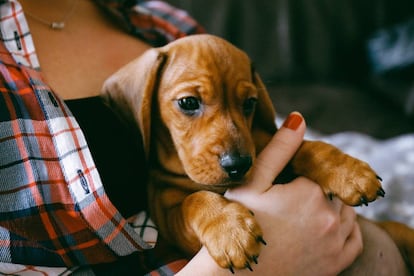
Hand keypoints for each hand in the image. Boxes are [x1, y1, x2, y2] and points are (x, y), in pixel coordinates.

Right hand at [178, 112, 361, 274]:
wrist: (238, 275)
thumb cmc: (239, 224)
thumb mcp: (253, 182)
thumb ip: (279, 149)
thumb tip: (299, 119)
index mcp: (311, 194)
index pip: (320, 169)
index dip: (302, 173)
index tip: (284, 185)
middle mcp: (331, 218)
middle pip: (335, 189)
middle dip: (317, 188)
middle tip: (289, 199)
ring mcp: (336, 243)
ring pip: (347, 210)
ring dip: (333, 205)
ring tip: (303, 211)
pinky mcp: (336, 263)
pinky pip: (354, 237)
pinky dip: (346, 228)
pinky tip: (326, 226)